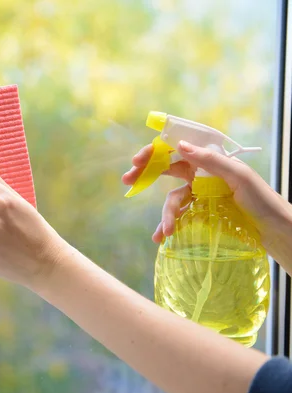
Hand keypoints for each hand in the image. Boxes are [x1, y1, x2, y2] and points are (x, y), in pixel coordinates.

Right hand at [122, 140, 291, 249]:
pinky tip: (163, 237)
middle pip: (167, 170)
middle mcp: (202, 174)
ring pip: (172, 200)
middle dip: (146, 174)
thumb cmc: (262, 200)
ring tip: (163, 233)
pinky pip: (179, 216)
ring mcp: (200, 195)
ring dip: (164, 215)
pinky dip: (169, 225)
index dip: (155, 152)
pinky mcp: (201, 213)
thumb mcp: (238, 176)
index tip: (138, 160)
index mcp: (210, 160)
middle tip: (128, 180)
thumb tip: (179, 145)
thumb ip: (209, 160)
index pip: (177, 149)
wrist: (275, 231)